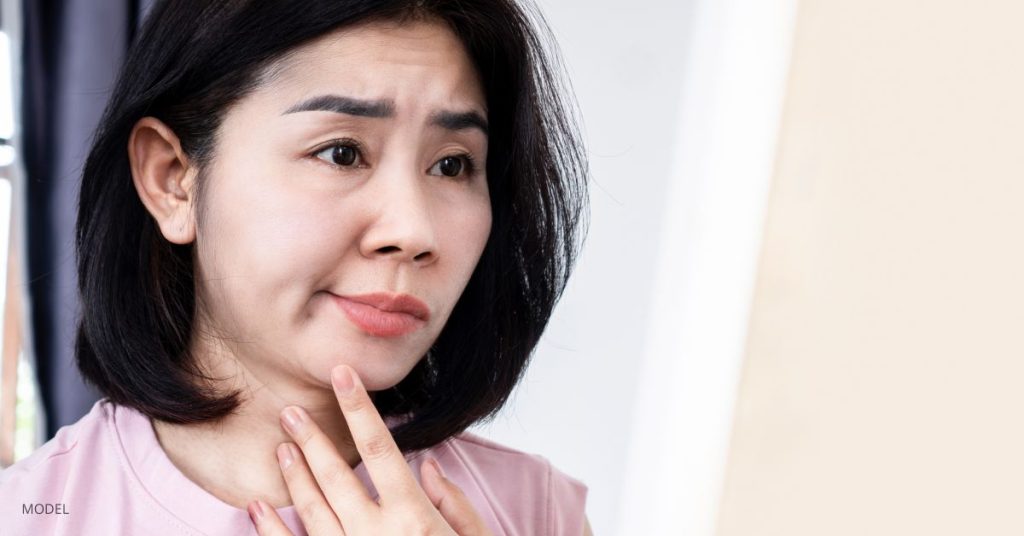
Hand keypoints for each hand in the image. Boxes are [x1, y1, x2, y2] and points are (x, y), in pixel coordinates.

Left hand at [248, 365, 493, 535]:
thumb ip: (453, 504)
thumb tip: (426, 464)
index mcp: (415, 518)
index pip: (381, 449)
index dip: (360, 409)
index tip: (343, 375)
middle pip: (337, 477)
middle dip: (313, 439)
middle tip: (291, 410)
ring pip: (313, 511)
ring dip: (294, 476)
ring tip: (280, 446)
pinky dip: (272, 531)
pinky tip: (257, 507)